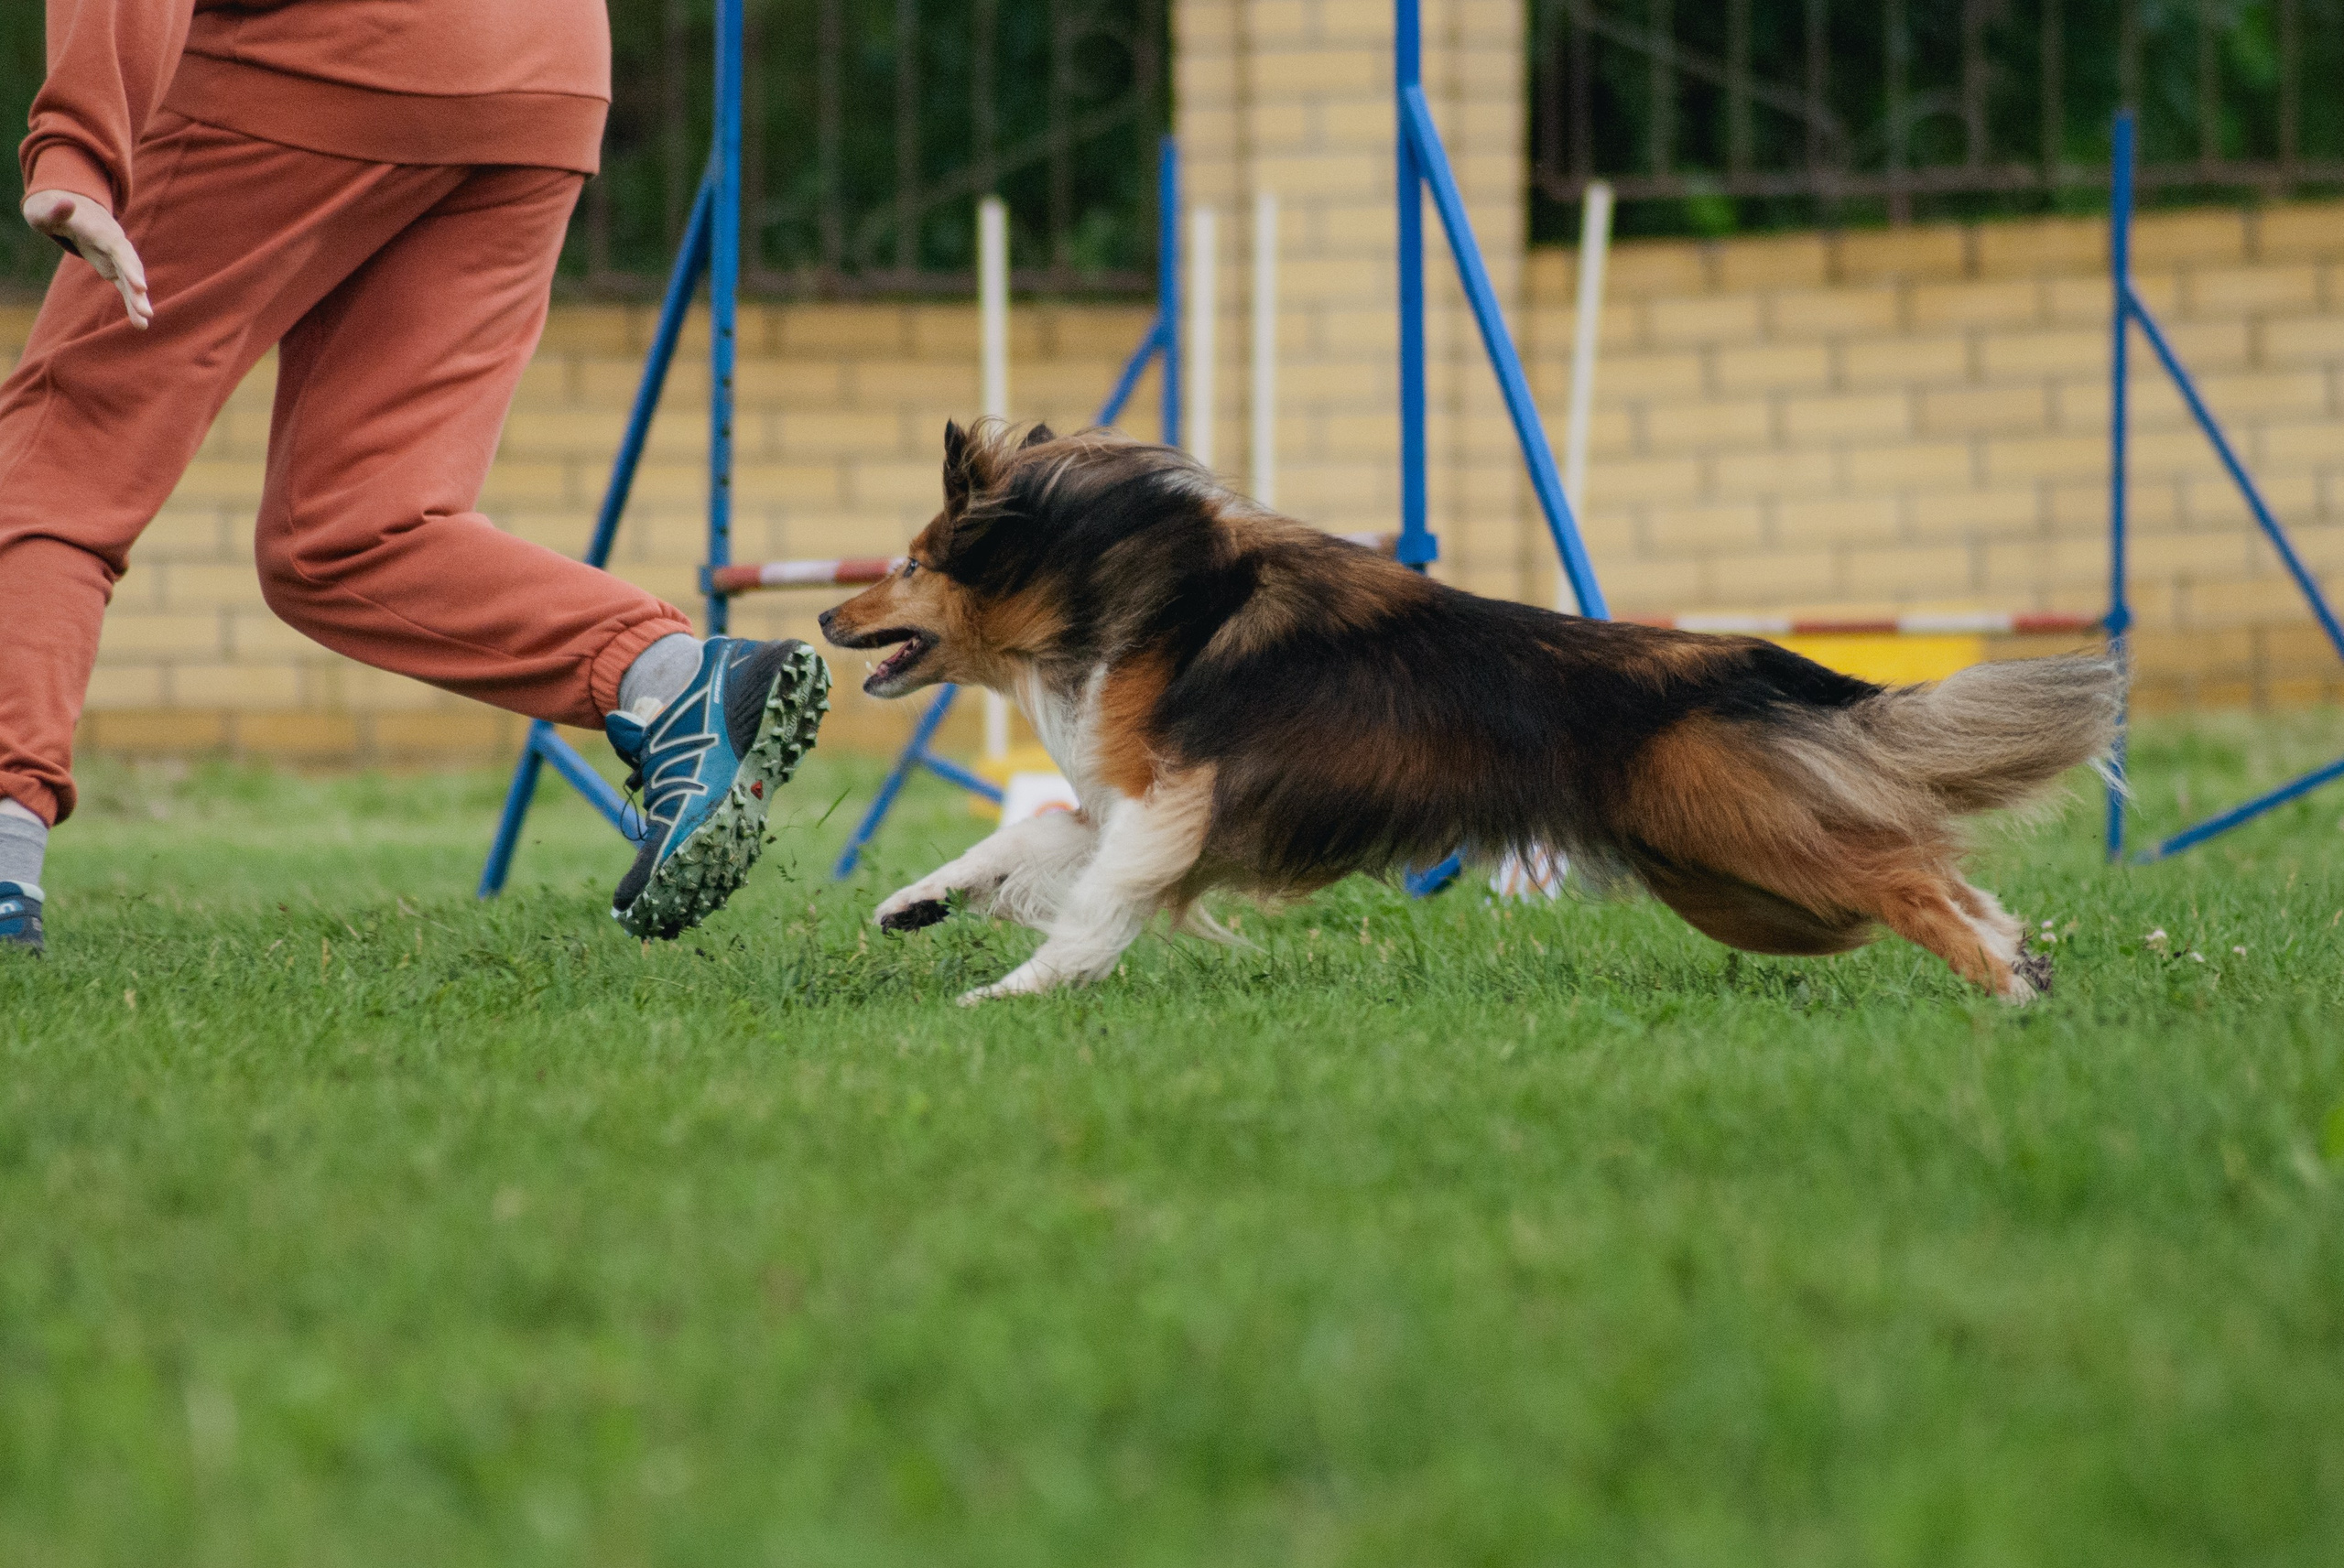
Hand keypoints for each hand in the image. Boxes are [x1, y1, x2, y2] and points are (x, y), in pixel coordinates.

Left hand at [21, 190, 151, 328]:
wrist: (67, 208)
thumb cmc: (50, 211)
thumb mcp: (44, 211)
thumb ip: (55, 210)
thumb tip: (67, 203)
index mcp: (99, 231)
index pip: (118, 250)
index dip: (130, 268)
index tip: (141, 287)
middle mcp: (114, 244)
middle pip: (131, 266)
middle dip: (139, 289)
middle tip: (147, 312)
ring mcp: (116, 257)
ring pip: (132, 279)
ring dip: (139, 300)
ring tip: (144, 323)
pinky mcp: (114, 268)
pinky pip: (126, 287)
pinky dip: (133, 303)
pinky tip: (140, 324)